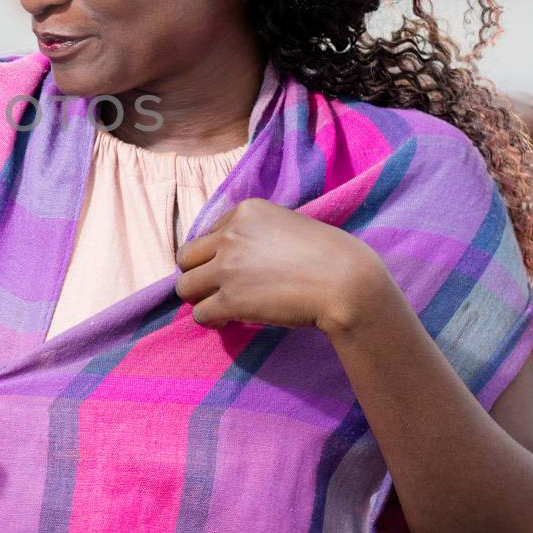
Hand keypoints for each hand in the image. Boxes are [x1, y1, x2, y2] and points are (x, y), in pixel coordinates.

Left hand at [174, 198, 395, 336]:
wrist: (347, 282)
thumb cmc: (330, 256)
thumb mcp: (289, 224)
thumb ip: (258, 232)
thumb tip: (236, 256)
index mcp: (246, 211)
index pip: (209, 234)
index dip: (218, 255)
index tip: (236, 269)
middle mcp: (230, 234)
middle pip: (186, 258)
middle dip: (199, 274)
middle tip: (217, 289)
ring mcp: (228, 267)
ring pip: (185, 286)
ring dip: (200, 298)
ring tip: (220, 307)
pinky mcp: (231, 299)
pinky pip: (199, 313)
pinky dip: (210, 320)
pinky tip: (227, 321)